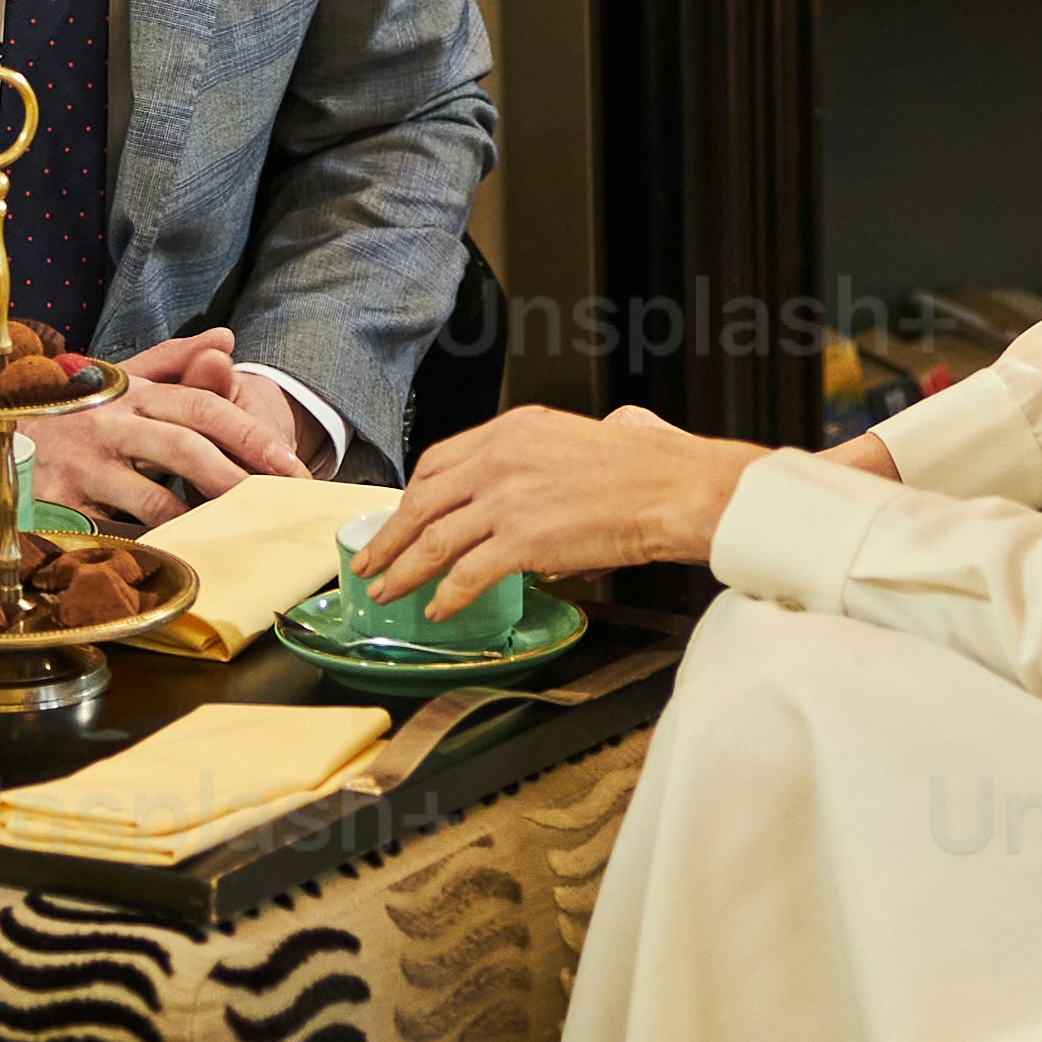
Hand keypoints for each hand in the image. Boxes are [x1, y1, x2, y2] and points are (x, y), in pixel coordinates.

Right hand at [28, 332, 318, 527]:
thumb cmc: (72, 411)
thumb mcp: (118, 378)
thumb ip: (174, 359)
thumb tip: (227, 339)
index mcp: (131, 392)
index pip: (202, 407)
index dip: (250, 435)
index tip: (290, 465)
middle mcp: (109, 424)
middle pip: (185, 450)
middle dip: (237, 479)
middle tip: (277, 504)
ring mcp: (83, 466)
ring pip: (154, 500)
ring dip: (200, 519)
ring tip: (236, 533)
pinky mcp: (61, 504)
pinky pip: (117, 534)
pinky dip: (150, 547)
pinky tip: (180, 555)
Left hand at [359, 399, 774, 618]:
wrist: (670, 487)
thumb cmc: (646, 466)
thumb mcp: (586, 432)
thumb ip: (555, 449)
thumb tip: (559, 464)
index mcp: (510, 431)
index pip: (438, 462)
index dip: (412, 496)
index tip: (401, 515)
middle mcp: (498, 460)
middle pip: (421, 502)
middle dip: (389, 537)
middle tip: (370, 560)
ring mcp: (505, 501)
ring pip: (432, 541)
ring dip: (402, 572)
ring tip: (386, 592)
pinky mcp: (520, 541)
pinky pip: (465, 574)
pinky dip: (445, 595)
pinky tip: (438, 610)